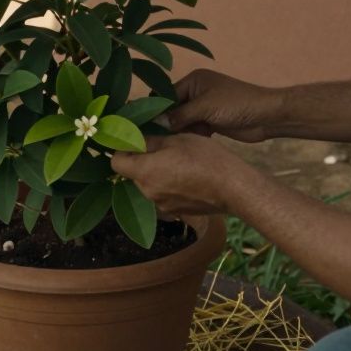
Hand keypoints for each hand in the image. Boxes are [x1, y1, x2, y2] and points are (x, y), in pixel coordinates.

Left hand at [110, 134, 259, 215]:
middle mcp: (148, 193)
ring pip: (150, 185)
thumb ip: (150, 141)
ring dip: (157, 173)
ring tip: (178, 162)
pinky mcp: (176, 212)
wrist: (233, 188)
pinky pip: (164, 195)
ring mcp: (162, 206)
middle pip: (134, 174)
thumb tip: (133, 138)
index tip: (135, 140)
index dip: (122, 150)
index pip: (117, 163)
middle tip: (162, 147)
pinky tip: (188, 177)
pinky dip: (170, 185)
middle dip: (142, 161)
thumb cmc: (205, 158)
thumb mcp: (177, 140)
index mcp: (145, 173)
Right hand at [166, 69, 284, 142]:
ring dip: (181, 131)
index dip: (158, 110)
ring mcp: (204, 107)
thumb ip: (180, 115)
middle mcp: (196, 92)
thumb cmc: (236, 104)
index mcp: (194, 80)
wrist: (266, 116)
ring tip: (178, 141)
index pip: (167, 95)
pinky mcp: (211, 121)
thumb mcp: (205, 107)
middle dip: (169, 122)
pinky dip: (192, 135)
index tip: (147, 126)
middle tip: (159, 138)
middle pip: (173, 109)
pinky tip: (193, 142)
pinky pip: (193, 129)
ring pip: (182, 121)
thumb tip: (156, 123)